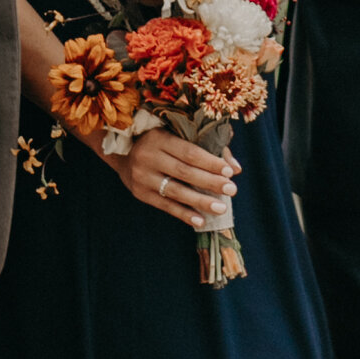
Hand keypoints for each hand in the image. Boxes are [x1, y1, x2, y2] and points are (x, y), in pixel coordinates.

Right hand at [113, 125, 235, 231]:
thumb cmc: (161, 143)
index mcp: (160, 138)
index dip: (210, 162)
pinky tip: (200, 221)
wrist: (123, 154)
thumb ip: (209, 148)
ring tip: (221, 208)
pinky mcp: (140, 193)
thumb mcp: (178, 137)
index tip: (229, 172)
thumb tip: (236, 168)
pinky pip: (165, 206)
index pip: (189, 152)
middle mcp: (149, 157)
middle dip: (210, 182)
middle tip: (232, 190)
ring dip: (200, 201)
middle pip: (184, 172)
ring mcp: (143, 177)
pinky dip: (183, 214)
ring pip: (175, 191)